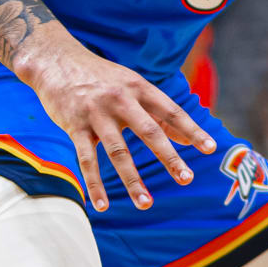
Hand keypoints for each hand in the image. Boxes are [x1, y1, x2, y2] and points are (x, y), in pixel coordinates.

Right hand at [16, 33, 216, 211]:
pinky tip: (102, 205)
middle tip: (186, 179)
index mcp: (140, 88)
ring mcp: (97, 114)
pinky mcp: (75, 126)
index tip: (210, 148)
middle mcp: (121, 100)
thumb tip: (188, 140)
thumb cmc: (103, 79)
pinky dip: (95, 184)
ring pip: (118, 152)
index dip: (192, 130)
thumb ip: (160, 113)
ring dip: (133, 180)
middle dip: (169, 157)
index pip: (172, 111)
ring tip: (146, 204)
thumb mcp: (134, 87)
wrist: (57, 61)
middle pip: (150, 132)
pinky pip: (86, 160)